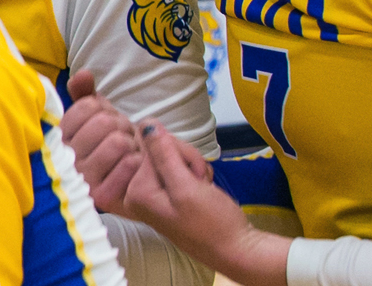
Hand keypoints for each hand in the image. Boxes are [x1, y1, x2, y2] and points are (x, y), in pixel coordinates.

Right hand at [61, 70, 143, 211]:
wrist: (123, 188)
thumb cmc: (104, 147)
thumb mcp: (92, 118)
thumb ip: (84, 94)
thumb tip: (84, 74)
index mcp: (59, 138)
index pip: (87, 106)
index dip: (104, 110)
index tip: (106, 122)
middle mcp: (65, 159)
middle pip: (105, 123)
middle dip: (122, 125)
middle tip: (123, 138)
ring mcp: (82, 180)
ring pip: (118, 142)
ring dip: (132, 144)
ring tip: (129, 152)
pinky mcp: (102, 197)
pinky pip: (129, 164)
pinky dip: (139, 161)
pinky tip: (135, 167)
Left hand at [119, 120, 288, 285]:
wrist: (236, 248)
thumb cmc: (213, 224)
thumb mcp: (187, 187)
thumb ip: (164, 154)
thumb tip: (145, 122)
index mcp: (136, 192)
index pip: (150, 147)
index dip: (178, 152)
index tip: (194, 174)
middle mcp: (137, 192)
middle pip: (158, 149)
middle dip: (186, 159)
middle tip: (200, 181)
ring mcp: (152, 191)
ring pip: (170, 154)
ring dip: (192, 165)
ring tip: (202, 185)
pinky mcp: (166, 191)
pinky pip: (177, 166)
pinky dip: (194, 171)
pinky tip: (202, 185)